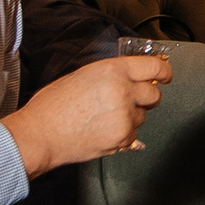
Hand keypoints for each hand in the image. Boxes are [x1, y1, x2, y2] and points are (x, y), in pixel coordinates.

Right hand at [4, 55, 168, 176]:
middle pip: (154, 94)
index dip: (164, 71)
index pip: (154, 67)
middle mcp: (123, 91)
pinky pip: (134, 134)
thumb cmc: (52, 106)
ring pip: (144, 115)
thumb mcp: (83, 76)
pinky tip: (102, 129)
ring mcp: (125, 116)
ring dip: (132, 116)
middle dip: (147, 97)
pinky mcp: (123, 137)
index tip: (165, 75)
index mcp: (112, 71)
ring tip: (105, 117)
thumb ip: (111, 75)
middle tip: (131, 100)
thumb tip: (132, 77)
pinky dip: (123, 133)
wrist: (39, 135)